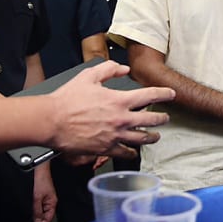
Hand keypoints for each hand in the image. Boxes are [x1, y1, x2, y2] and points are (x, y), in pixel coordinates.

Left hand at [30, 162, 56, 221]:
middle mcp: (49, 202)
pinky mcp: (41, 197)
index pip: (48, 219)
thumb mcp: (36, 198)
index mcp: (52, 203)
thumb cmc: (40, 181)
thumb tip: (37, 221)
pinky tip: (29, 215)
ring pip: (41, 213)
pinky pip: (38, 208)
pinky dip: (34, 213)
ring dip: (35, 219)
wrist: (38, 170)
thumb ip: (37, 211)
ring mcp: (45, 200)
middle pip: (45, 217)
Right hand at [49, 61, 174, 158]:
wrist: (51, 121)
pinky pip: (124, 152)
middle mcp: (121, 119)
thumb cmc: (67, 99)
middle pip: (151, 120)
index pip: (150, 95)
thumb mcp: (88, 76)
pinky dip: (131, 152)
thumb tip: (123, 68)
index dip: (164, 94)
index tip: (171, 94)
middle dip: (162, 118)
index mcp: (119, 100)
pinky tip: (134, 152)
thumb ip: (109, 69)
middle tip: (166, 118)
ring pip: (142, 139)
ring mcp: (115, 135)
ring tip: (156, 136)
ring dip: (152, 137)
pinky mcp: (105, 148)